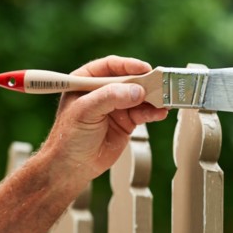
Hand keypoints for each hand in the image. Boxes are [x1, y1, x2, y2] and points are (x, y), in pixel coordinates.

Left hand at [41, 55, 167, 181]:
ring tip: (164, 100)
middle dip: (144, 82)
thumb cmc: (68, 137)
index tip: (144, 69)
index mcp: (86, 81)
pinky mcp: (126, 122)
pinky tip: (160, 113)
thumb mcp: (85, 111)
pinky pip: (143, 113)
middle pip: (129, 80)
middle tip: (160, 84)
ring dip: (152, 98)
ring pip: (139, 96)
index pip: (110, 66)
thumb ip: (110, 97)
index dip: (128, 65)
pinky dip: (153, 112)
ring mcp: (116, 107)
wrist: (72, 166)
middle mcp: (103, 91)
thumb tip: (136, 90)